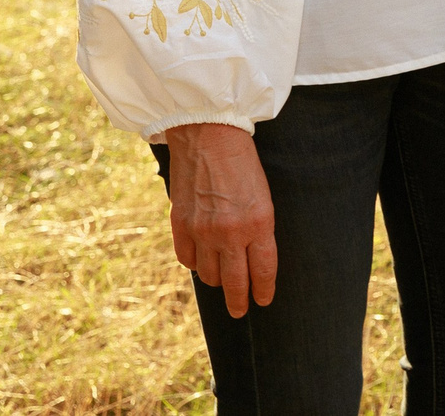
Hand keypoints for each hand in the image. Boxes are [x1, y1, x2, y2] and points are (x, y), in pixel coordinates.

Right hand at [164, 122, 277, 317]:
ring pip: (209, 275)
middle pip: (235, 282)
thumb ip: (258, 227)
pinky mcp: (180, 224)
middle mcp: (230, 232)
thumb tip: (252, 257)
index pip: (263, 270)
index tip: (263, 301)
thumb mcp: (263, 194)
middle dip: (239, 301)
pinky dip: (195, 264)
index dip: (263, 290)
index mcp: (258, 223)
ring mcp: (202, 231)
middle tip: (240, 310)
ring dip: (217, 280)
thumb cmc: (243, 161)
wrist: (209, 134)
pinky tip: (201, 261)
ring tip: (222, 281)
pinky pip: (187, 260)